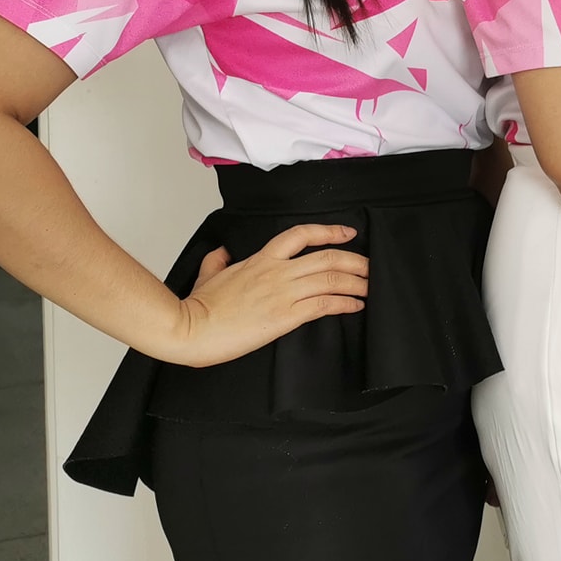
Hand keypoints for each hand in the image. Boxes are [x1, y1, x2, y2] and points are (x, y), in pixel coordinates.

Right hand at [161, 223, 366, 367]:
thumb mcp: (208, 274)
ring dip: (356, 283)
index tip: (348, 233)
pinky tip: (355, 306)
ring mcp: (282, 293)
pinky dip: (345, 304)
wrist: (190, 328)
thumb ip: (218, 261)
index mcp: (261, 259)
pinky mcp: (285, 316)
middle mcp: (276, 272)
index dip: (329, 231)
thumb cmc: (198, 306)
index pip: (300, 235)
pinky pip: (324, 305)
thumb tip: (222, 252)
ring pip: (331, 280)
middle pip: (327, 257)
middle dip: (355, 261)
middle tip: (370, 266)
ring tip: (369, 288)